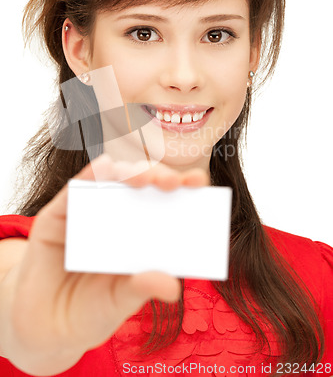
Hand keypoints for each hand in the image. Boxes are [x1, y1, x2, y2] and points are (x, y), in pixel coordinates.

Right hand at [2, 155, 208, 374]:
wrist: (44, 327)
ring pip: (111, 180)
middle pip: (142, 186)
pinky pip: (75, 190)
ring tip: (142, 179)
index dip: (182, 188)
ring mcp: (88, 212)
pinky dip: (89, 176)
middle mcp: (117, 216)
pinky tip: (102, 169)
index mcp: (140, 233)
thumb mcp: (120, 302)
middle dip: (158, 177)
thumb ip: (142, 289)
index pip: (166, 202)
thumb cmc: (90, 311)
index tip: (198, 182)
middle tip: (171, 183)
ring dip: (128, 173)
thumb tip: (172, 285)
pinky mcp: (59, 214)